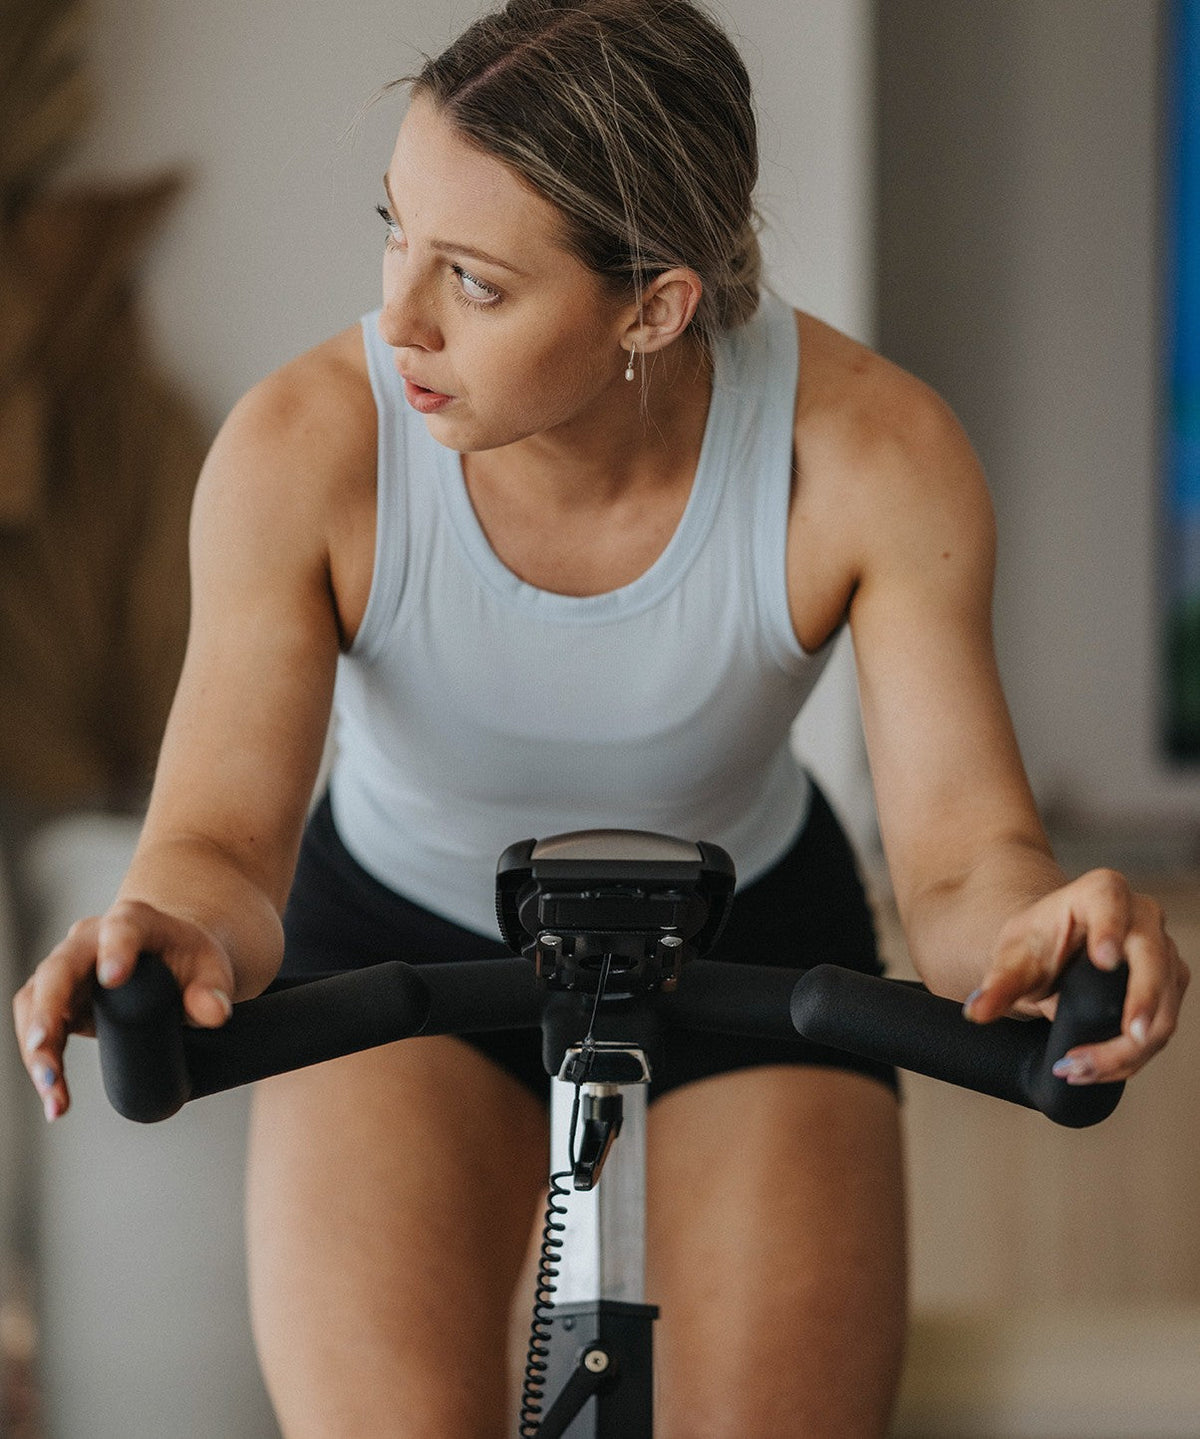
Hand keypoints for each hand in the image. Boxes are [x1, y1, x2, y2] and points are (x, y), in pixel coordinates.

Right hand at [12, 900, 234, 1120]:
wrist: (173, 964)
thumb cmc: (192, 962)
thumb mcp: (211, 970)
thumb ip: (214, 990)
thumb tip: (213, 1014)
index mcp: (134, 921)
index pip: (121, 927)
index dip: (116, 949)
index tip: (113, 978)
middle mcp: (90, 939)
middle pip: (60, 968)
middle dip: (49, 1009)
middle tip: (46, 1044)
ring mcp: (68, 967)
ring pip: (37, 1000)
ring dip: (37, 1046)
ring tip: (52, 1089)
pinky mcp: (56, 998)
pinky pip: (35, 1024)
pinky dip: (38, 1059)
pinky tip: (52, 1095)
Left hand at [963, 869, 1188, 1083]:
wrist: (1052, 952)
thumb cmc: (1035, 945)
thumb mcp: (1013, 960)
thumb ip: (997, 985)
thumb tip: (977, 1010)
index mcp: (1098, 893)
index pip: (1110, 900)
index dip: (1110, 928)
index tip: (1104, 960)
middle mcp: (1140, 916)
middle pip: (1153, 956)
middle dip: (1144, 1000)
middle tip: (1130, 1036)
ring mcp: (1161, 949)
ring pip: (1166, 1000)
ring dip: (1134, 1044)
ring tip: (1085, 1067)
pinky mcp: (1170, 982)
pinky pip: (1164, 1022)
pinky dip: (1136, 1053)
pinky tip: (1103, 1070)